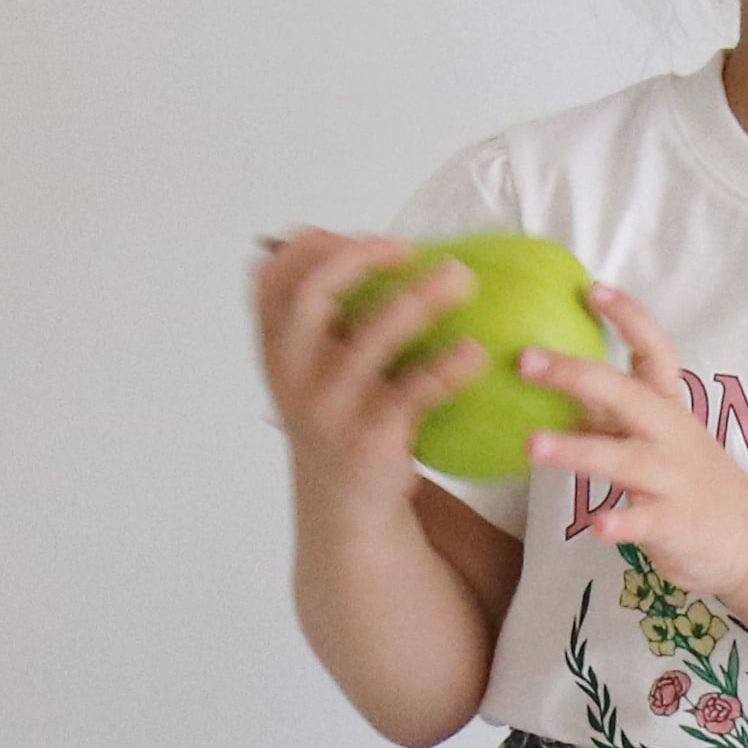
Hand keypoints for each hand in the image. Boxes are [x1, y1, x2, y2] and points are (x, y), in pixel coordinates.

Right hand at [249, 228, 484, 510]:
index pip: (272, 276)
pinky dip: (449, 366)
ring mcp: (328, 405)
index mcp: (277, 347)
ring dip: (422, 298)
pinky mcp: (370, 436)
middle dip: (361, 257)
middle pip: (312, 293)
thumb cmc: (340, 420)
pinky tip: (475, 351)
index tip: (367, 239)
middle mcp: (293, 372)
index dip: (316, 245)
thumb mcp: (314, 370)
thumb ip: (329, 317)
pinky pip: (416, 390)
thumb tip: (383, 249)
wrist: (344, 508)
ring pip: (374, 335)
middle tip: (410, 249)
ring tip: (462, 279)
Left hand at [518, 282, 747, 596]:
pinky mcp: (675, 524)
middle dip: (576, 374)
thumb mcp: (656, 437)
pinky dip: (622, 522)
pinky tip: (598, 525)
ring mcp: (674, 479)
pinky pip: (645, 521)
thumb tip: (553, 376)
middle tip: (525, 360)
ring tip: (533, 446)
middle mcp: (671, 435)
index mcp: (668, 408)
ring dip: (578, 451)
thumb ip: (611, 411)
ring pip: (624, 459)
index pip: (655, 351)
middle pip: (627, 395)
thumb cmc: (690, 482)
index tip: (593, 288)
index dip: (628, 319)